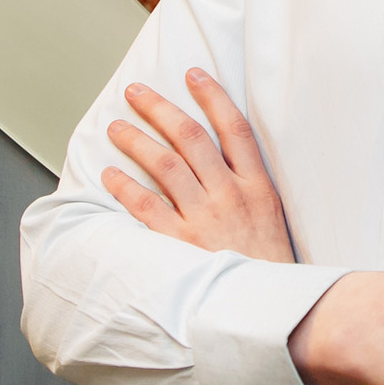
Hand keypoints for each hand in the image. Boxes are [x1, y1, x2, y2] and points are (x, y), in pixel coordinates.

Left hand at [101, 68, 295, 263]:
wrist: (269, 310)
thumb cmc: (268, 267)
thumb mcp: (273, 219)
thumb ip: (249, 188)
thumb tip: (222, 160)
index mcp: (257, 187)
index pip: (234, 128)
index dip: (212, 96)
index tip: (193, 74)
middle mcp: (230, 195)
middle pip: (191, 137)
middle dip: (161, 108)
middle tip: (137, 92)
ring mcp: (204, 219)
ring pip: (165, 165)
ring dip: (137, 140)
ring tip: (117, 127)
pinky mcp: (180, 244)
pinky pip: (146, 207)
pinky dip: (125, 187)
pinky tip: (110, 175)